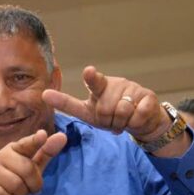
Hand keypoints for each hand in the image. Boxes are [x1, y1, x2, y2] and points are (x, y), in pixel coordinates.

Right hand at [0, 130, 66, 194]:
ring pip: (16, 185)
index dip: (35, 141)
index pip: (26, 144)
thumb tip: (62, 136)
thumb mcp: (31, 166)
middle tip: (27, 188)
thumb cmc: (13, 178)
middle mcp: (0, 155)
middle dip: (32, 185)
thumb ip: (46, 152)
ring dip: (20, 194)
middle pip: (27, 170)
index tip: (42, 135)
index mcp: (14, 148)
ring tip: (15, 193)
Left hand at [43, 66, 170, 139]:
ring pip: (121, 112)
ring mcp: (133, 89)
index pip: (93, 82)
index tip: (89, 71)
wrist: (142, 122)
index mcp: (99, 89)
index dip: (92, 77)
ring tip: (123, 121)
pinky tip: (136, 119)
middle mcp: (115, 85)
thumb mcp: (90, 114)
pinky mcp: (148, 96)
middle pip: (105, 109)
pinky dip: (135, 123)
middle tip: (112, 122)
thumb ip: (70, 106)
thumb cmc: (112, 117)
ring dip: (121, 123)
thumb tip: (45, 94)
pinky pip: (137, 115)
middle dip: (107, 122)